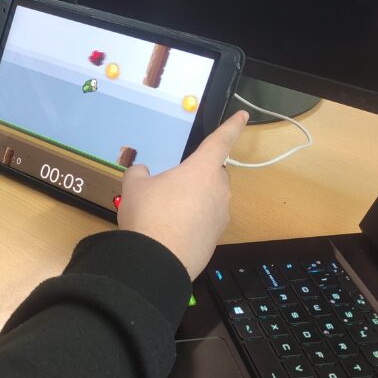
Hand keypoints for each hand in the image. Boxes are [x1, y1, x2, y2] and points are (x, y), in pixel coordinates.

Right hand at [116, 111, 248, 279]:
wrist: (156, 261)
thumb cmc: (148, 215)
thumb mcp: (134, 187)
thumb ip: (139, 173)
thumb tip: (142, 170)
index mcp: (202, 169)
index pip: (221, 141)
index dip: (231, 126)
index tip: (242, 116)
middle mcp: (218, 191)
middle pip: (214, 174)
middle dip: (199, 175)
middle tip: (172, 184)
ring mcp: (220, 217)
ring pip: (210, 199)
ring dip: (195, 200)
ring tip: (166, 211)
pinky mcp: (214, 239)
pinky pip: (205, 222)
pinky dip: (192, 222)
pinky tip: (170, 230)